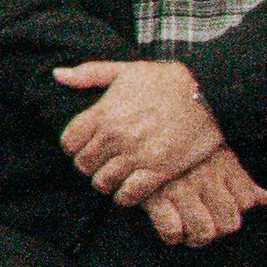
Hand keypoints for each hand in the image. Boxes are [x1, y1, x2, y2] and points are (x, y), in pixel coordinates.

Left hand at [55, 59, 225, 202]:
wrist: (209, 93)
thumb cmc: (166, 80)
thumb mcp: (125, 70)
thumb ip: (88, 74)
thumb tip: (57, 75)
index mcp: (103, 112)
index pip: (69, 142)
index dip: (73, 147)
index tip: (83, 147)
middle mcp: (115, 135)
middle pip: (84, 164)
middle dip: (89, 165)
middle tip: (100, 164)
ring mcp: (136, 154)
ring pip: (102, 182)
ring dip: (106, 182)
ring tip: (114, 177)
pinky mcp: (159, 170)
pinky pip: (129, 194)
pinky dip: (125, 196)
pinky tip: (130, 190)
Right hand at [145, 144, 266, 247]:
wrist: (138, 126)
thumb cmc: (178, 142)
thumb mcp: (215, 152)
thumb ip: (240, 179)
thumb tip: (266, 199)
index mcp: (222, 163)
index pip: (246, 201)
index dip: (236, 211)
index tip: (222, 210)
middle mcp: (206, 177)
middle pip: (229, 222)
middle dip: (219, 231)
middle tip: (206, 227)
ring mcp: (180, 188)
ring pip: (204, 231)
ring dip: (197, 238)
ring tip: (187, 232)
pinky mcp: (154, 196)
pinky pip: (172, 230)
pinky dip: (171, 235)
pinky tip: (167, 225)